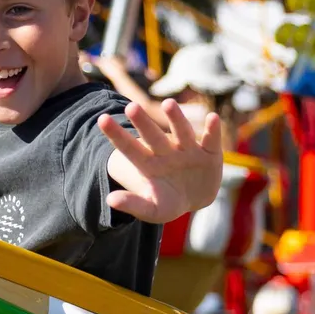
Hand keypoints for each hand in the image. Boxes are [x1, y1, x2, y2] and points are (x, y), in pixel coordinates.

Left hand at [101, 98, 223, 222]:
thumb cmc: (167, 202)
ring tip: (168, 104)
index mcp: (148, 164)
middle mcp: (166, 152)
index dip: (116, 134)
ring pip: (181, 132)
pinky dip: (212, 130)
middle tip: (131, 107)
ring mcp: (187, 151)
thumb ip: (133, 204)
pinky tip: (212, 118)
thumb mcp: (151, 209)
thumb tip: (110, 200)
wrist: (195, 199)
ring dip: (176, 118)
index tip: (102, 119)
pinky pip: (211, 140)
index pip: (129, 148)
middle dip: (143, 122)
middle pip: (152, 136)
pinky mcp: (209, 154)